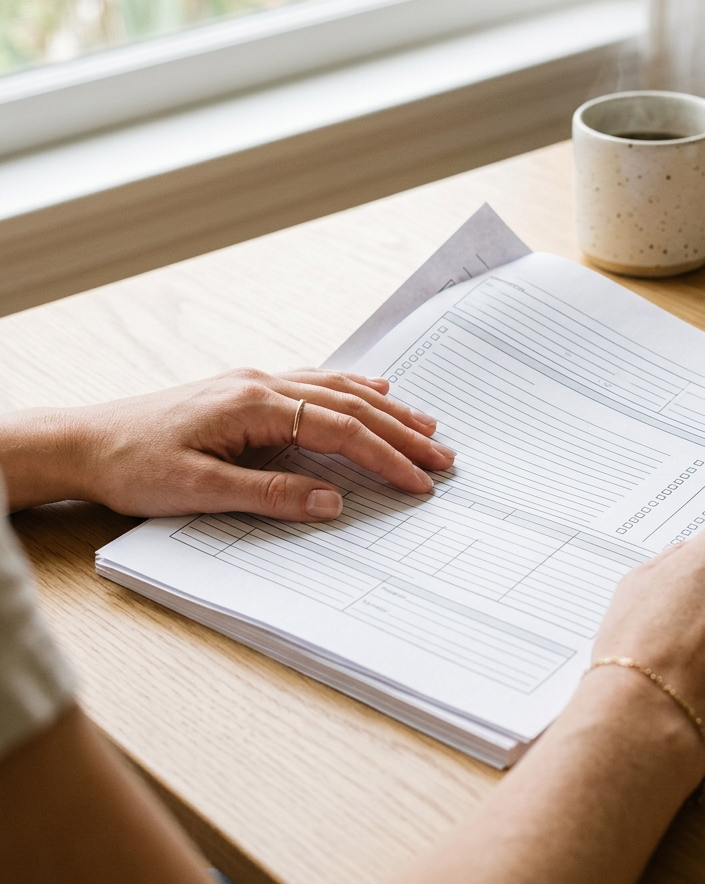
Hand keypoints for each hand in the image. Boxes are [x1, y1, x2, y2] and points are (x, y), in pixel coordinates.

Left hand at [1, 368, 454, 520]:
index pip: (339, 430)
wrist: (83, 442)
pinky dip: (351, 389)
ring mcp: (255, 384)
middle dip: (401, 433)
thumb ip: (270, 494)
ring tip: (426, 424)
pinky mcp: (246, 391)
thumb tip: (333, 500)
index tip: (420, 481)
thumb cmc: (132, 466)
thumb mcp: (197, 490)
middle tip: (443, 456)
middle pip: (350, 405)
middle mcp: (261, 385)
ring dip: (385, 409)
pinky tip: (371, 392)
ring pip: (337, 389)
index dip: (385, 457)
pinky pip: (314, 383)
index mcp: (254, 405)